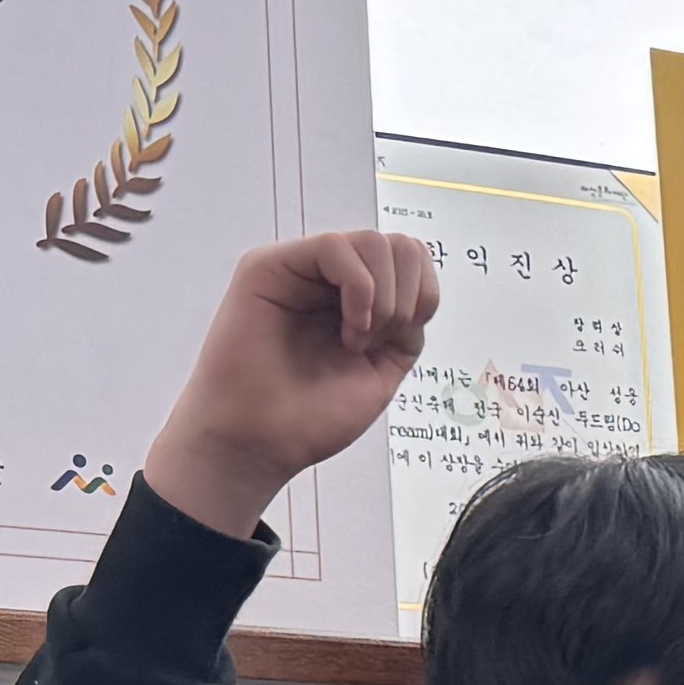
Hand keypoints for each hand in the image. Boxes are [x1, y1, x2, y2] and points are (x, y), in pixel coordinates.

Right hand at [140, 232, 434, 537]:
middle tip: (374, 343)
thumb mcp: (383, 370)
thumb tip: (416, 292)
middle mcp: (327, 279)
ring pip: (373, 241)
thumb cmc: (310, 417)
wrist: (260, 443)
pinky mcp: (267, 266)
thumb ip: (405, 327)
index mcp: (354, 299)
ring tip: (356, 340)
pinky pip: (334, 245)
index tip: (395, 342)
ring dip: (384, 298)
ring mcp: (298, 269)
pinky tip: (348, 330)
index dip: (423, 296)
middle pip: (400, 245)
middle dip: (407, 297)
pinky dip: (359, 289)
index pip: (411, 260)